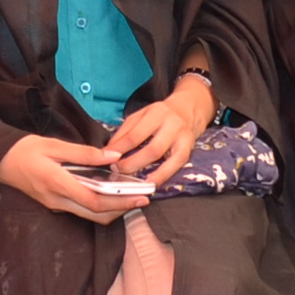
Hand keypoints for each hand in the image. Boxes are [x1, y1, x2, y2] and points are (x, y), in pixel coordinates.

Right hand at [0, 134, 146, 222]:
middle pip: (96, 214)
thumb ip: (84, 153)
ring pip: (90, 215)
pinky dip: (100, 206)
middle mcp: (57, 200)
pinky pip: (82, 210)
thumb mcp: (54, 145)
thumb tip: (112, 156)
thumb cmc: (25, 149)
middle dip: (122, 209)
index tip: (140, 196)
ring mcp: (55, 205)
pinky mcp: (55, 204)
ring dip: (113, 210)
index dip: (120, 201)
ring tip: (132, 197)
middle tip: (144, 199)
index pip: (94, 200)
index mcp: (57, 183)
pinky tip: (111, 194)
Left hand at [98, 72, 214, 183]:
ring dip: (145, 170)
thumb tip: (108, 150)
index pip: (134, 134)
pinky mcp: (188, 150)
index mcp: (155, 113)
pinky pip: (175, 166)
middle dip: (131, 162)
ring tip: (131, 180)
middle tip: (117, 170)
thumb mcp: (141, 116)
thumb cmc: (160, 115)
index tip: (106, 158)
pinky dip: (162, 176)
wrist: (188, 110)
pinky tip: (151, 184)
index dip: (119, 148)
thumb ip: (124, 132)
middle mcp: (171, 124)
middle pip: (150, 148)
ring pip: (162, 157)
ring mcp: (182, 138)